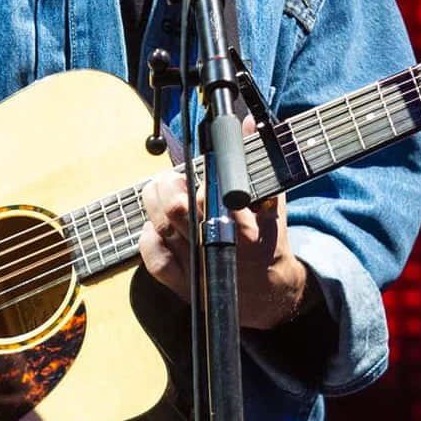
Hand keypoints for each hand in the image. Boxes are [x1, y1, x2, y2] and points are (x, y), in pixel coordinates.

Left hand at [137, 137, 307, 330]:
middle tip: (171, 177)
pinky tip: (153, 225)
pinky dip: (147, 239)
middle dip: (167, 185)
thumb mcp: (273, 202)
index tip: (196, 167)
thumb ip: (257, 163)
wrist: (271, 296)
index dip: (196, 175)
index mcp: (243, 229)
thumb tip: (248, 124)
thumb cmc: (270, 243)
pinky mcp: (185, 285)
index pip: (208, 192)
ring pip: (162, 229)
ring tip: (158, 191)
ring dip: (153, 204)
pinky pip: (155, 260)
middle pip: (176, 210)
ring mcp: (198, 269)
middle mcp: (218, 249)